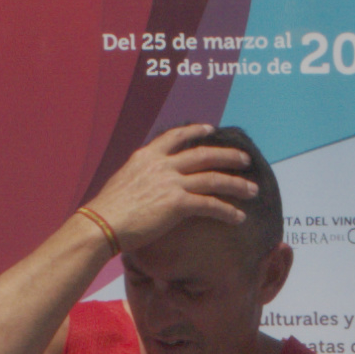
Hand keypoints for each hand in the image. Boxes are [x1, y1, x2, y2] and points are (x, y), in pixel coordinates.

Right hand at [85, 125, 261, 252]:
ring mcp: (171, 182)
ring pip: (213, 179)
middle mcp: (162, 165)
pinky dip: (227, 211)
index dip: (195, 131)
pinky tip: (238, 217)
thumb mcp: (122, 181)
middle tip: (245, 159)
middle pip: (204, 154)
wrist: (101, 224)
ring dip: (236, 185)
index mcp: (146, 156)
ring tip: (252, 190)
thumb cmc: (107, 210)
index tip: (210, 129)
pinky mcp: (177, 203)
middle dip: (228, 156)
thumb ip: (139, 176)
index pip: (175, 137)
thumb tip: (144, 182)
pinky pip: (210, 205)